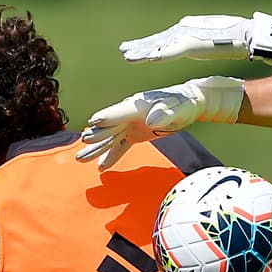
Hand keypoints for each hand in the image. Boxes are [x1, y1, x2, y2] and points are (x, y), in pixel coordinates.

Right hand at [77, 76, 244, 169]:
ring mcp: (131, 123)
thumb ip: (165, 113)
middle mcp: (130, 113)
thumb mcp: (178, 108)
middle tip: (83, 142)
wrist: (190, 103)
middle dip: (97, 135)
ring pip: (111, 138)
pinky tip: (101, 168)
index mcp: (138, 105)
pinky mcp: (135, 133)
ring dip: (97, 149)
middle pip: (110, 126)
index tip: (94, 122)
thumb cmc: (185, 103)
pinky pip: (121, 146)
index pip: (121, 111)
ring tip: (80, 159)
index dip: (108, 117)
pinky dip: (111, 156)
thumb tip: (151, 120)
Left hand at [119, 12, 271, 67]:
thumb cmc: (242, 39)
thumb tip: (218, 50)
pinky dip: (159, 55)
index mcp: (195, 32)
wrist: (254, 34)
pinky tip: (146, 60)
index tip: (139, 50)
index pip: (169, 39)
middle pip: (161, 40)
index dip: (153, 44)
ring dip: (144, 51)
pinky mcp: (195, 43)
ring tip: (128, 55)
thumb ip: (214, 46)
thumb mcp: (223, 42)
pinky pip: (172, 51)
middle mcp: (189, 31)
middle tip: (125, 51)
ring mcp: (191, 35)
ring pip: (162, 44)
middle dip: (143, 46)